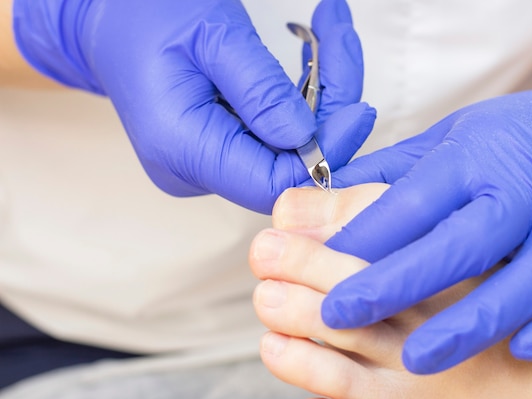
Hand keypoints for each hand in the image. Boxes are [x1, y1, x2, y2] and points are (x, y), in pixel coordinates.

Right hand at [13, 0, 368, 212]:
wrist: (106, 17)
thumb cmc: (144, 14)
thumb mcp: (211, 36)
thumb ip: (261, 91)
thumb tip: (307, 140)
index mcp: (181, 147)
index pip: (271, 182)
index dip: (323, 153)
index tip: (357, 110)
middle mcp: (191, 169)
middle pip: (285, 165)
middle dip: (328, 109)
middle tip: (340, 40)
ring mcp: (203, 163)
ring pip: (283, 148)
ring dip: (319, 95)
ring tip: (328, 29)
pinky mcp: (215, 150)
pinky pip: (270, 137)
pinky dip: (298, 98)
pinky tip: (311, 56)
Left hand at [284, 69, 531, 372]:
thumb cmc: (502, 144)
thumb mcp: (439, 143)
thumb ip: (372, 179)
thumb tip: (295, 206)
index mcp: (472, 160)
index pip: (412, 200)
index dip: (363, 236)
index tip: (316, 266)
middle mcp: (519, 195)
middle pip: (460, 244)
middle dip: (398, 284)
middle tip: (339, 316)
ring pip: (524, 283)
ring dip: (471, 324)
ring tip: (416, 359)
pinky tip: (524, 351)